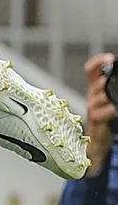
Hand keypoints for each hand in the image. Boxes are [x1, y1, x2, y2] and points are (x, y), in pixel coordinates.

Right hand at [83, 52, 115, 175]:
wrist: (97, 146)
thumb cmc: (105, 122)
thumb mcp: (107, 103)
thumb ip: (111, 91)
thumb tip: (113, 78)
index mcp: (95, 90)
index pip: (91, 71)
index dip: (98, 62)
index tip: (109, 58)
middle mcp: (92, 98)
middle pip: (93, 86)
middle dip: (99, 81)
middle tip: (105, 79)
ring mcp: (93, 112)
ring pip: (95, 100)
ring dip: (101, 95)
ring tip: (108, 94)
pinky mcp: (96, 125)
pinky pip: (100, 116)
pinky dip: (107, 111)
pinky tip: (113, 109)